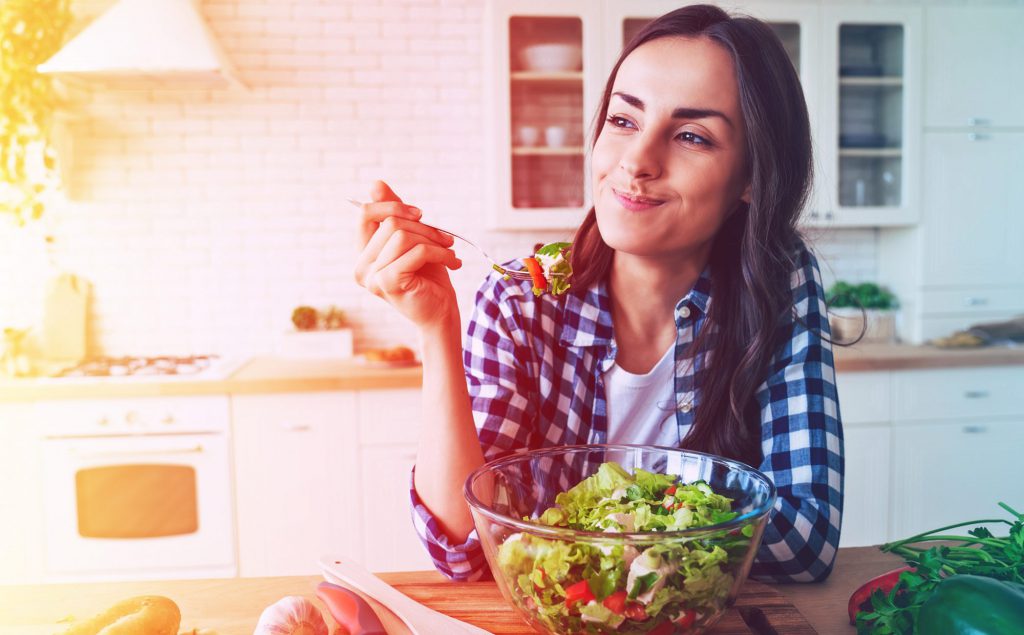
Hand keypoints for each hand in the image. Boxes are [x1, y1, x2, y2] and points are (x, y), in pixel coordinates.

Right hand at [354, 180, 461, 329]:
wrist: (440, 313)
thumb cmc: (428, 277)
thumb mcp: (413, 239)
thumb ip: (394, 214)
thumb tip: (376, 184)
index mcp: (364, 253)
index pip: (365, 213)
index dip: (393, 205)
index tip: (420, 214)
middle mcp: (361, 265)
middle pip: (389, 223)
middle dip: (424, 227)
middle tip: (446, 240)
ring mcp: (371, 276)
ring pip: (402, 236)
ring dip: (434, 241)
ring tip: (449, 253)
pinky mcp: (387, 283)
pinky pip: (416, 252)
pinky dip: (440, 254)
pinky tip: (452, 263)